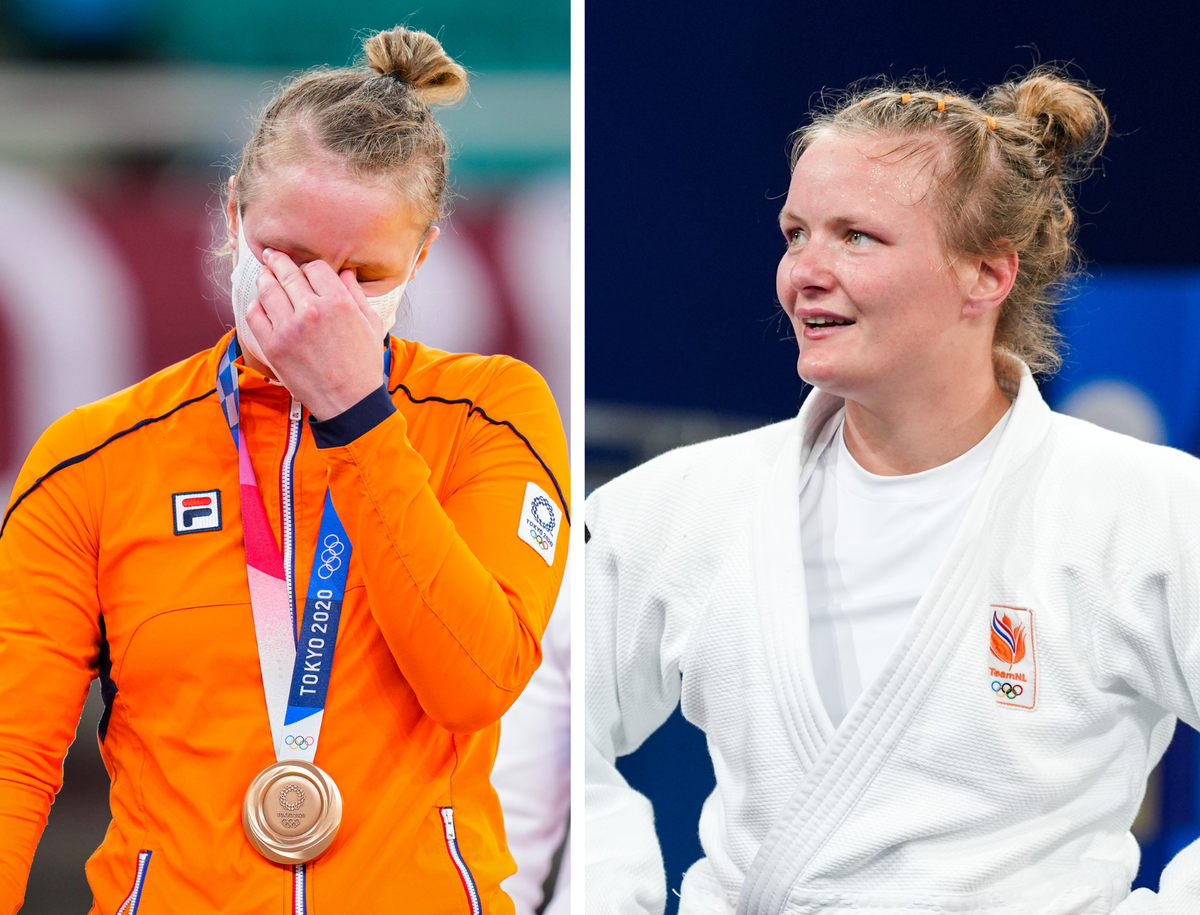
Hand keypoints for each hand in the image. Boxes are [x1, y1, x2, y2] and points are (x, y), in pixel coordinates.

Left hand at [245, 249, 384, 420]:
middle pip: (287, 272)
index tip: (305, 270)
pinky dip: (257, 305)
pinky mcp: (273, 346)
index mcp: (339, 302)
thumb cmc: (364, 364)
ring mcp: (289, 328)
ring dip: (265, 279)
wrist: (350, 402)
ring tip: (265, 276)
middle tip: (271, 256)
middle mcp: (312, 311)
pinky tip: (263, 305)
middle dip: (277, 261)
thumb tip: (345, 272)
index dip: (309, 267)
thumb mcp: (371, 324)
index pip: (314, 267)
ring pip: (267, 288)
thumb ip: (356, 294)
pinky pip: (255, 314)